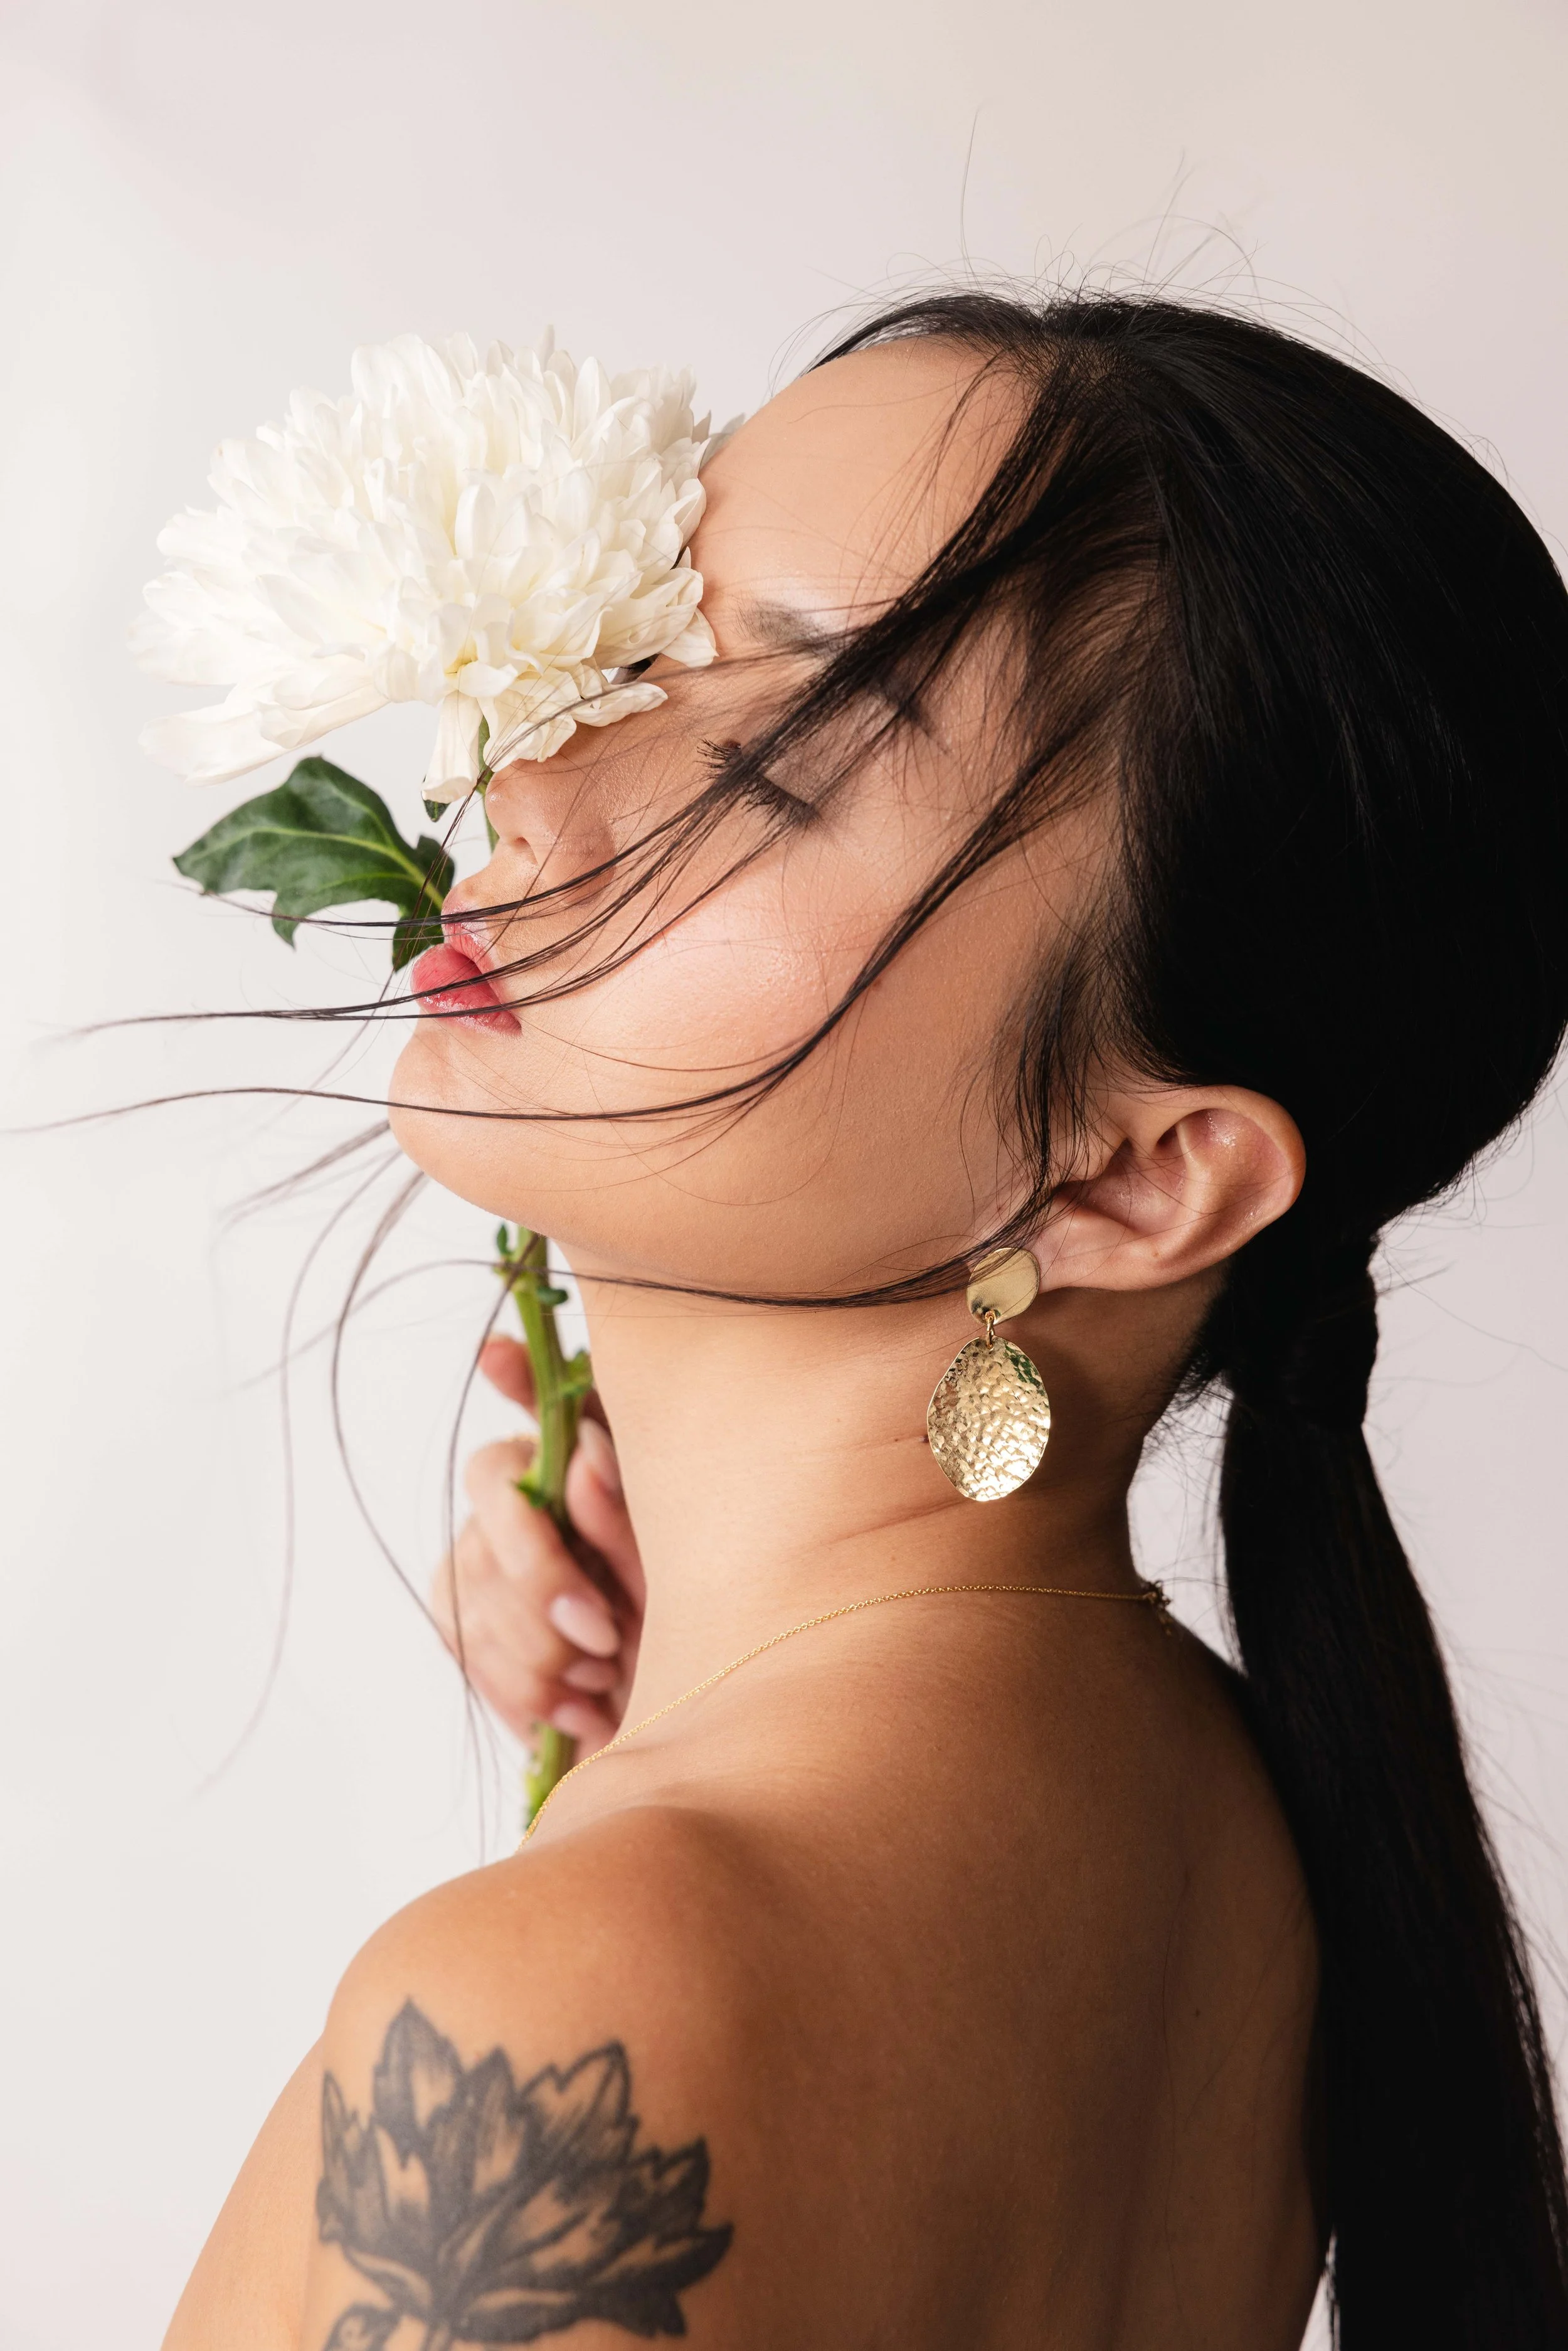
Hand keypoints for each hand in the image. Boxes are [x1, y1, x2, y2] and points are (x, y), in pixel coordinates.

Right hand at [431, 1336, 643, 1753]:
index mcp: (597, 1464)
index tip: (500, 1354)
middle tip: (605, 1638)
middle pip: (491, 1486)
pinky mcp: (465, 1614)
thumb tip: (583, 1458)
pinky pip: (461, 1635)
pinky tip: (571, 1707)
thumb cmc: (691, 1640)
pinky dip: (517, 1684)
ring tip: (603, 1680)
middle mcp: (534, 1488)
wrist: (675, 1734)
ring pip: (471, 1573)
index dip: (520, 1371)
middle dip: (540, 1575)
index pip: (549, 1397)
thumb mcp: (677, 1582)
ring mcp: (488, 1548)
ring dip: (538, 1647)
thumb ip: (626, 1523)